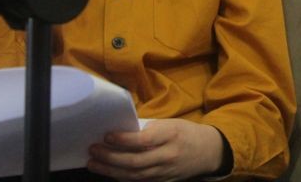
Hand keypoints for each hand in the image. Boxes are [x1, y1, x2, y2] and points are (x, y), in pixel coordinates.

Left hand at [87, 119, 225, 180]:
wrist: (207, 151)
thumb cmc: (184, 133)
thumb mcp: (170, 123)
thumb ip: (148, 128)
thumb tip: (120, 129)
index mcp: (172, 135)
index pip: (144, 140)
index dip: (124, 140)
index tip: (107, 135)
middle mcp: (169, 155)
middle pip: (135, 162)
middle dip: (110, 157)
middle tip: (93, 150)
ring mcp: (166, 172)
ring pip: (134, 176)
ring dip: (110, 170)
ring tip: (93, 163)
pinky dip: (121, 178)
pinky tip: (109, 172)